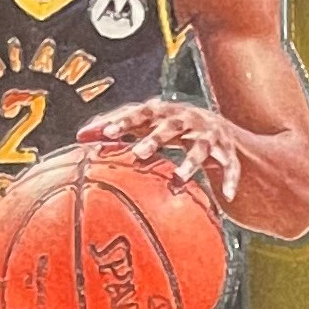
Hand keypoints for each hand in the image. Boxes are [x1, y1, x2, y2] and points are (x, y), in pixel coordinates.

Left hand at [85, 99, 248, 210]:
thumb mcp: (147, 125)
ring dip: (190, 163)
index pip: (140, 113)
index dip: (123, 121)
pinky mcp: (228, 150)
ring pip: (201, 148)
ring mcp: (209, 134)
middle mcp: (187, 119)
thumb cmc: (172, 129)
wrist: (219, 128)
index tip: (104, 134)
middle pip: (170, 126)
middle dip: (155, 138)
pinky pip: (230, 166)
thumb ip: (117, 128)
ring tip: (179, 179)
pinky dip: (230, 180)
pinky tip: (227, 197)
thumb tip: (78, 137)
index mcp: (164, 112)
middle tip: (139, 153)